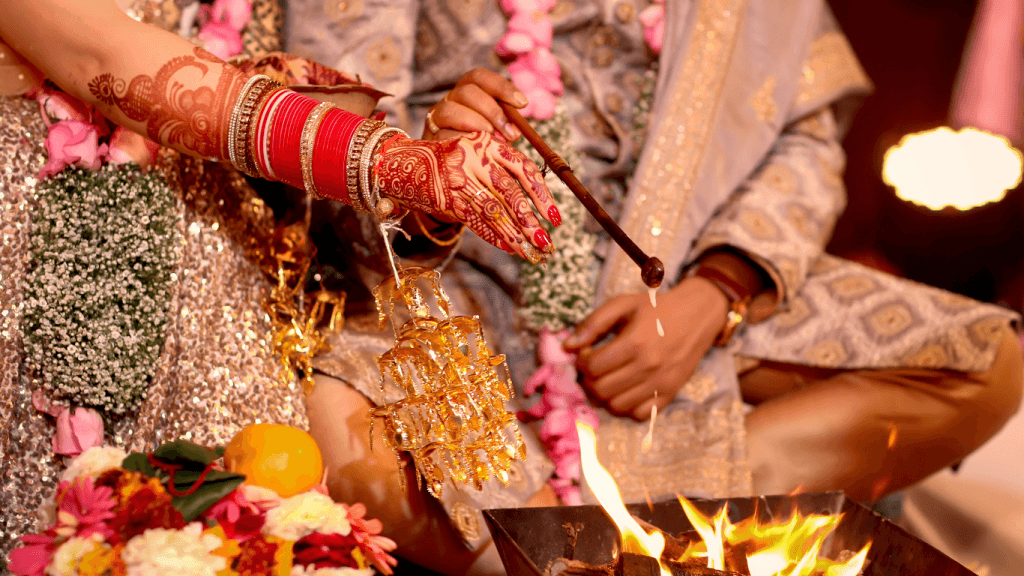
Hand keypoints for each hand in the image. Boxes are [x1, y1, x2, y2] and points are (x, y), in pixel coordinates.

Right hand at [374, 131, 559, 259]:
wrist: (402, 162)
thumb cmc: (449, 160)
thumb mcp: (476, 154)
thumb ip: (501, 171)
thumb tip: (534, 207)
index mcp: (488, 143)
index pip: (524, 169)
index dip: (542, 195)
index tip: (556, 218)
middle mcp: (475, 158)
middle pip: (510, 193)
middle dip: (530, 222)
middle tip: (547, 243)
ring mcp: (459, 178)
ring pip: (493, 210)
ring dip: (514, 235)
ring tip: (530, 252)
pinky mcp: (446, 197)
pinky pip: (474, 220)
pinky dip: (493, 236)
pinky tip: (509, 248)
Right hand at [423, 68, 526, 141]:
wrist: (448, 169)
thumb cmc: (477, 147)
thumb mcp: (494, 133)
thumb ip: (504, 128)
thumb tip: (516, 131)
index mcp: (466, 92)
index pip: (479, 77)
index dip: (502, 87)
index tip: (523, 104)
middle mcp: (449, 100)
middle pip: (468, 92)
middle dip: (493, 111)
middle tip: (511, 133)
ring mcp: (436, 118)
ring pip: (451, 110)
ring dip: (476, 123)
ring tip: (492, 139)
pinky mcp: (429, 138)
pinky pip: (442, 135)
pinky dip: (461, 140)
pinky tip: (474, 149)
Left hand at [563, 277, 729, 419]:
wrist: (698, 315)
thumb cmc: (656, 308)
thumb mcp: (623, 305)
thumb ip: (593, 323)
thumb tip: (567, 346)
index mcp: (634, 342)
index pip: (592, 367)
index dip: (581, 361)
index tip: (587, 353)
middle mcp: (648, 367)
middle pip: (601, 389)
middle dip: (589, 379)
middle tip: (595, 367)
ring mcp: (660, 383)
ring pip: (616, 406)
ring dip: (605, 394)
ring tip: (609, 377)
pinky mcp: (670, 394)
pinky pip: (639, 414)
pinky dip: (626, 406)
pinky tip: (626, 388)